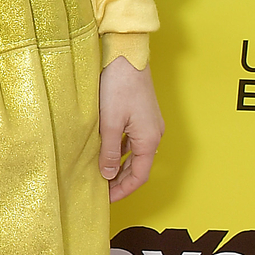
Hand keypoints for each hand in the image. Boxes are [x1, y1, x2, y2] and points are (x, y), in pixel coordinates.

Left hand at [98, 57, 163, 202]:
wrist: (126, 55)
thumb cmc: (118, 86)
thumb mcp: (109, 122)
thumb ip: (109, 151)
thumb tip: (107, 175)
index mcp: (149, 138)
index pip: (140, 175)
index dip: (124, 190)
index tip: (107, 199)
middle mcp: (154, 133)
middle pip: (139, 166)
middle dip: (121, 180)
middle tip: (102, 190)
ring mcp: (149, 123)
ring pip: (135, 153)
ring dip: (120, 165)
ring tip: (101, 174)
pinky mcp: (142, 114)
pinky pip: (133, 140)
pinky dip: (121, 150)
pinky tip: (106, 151)